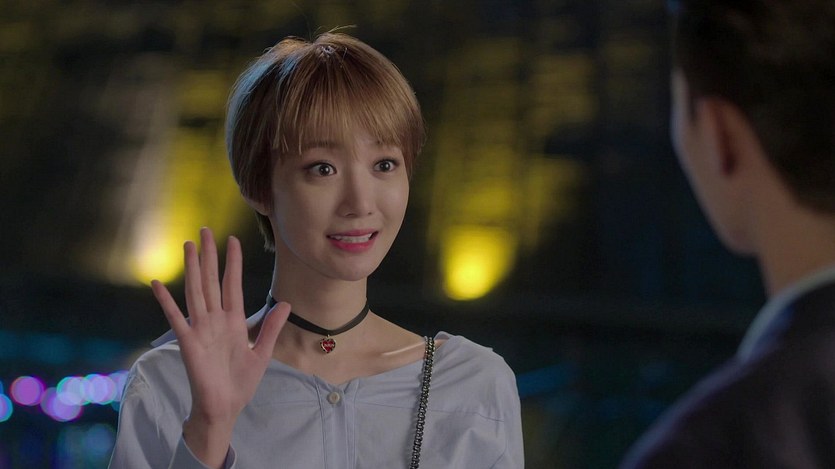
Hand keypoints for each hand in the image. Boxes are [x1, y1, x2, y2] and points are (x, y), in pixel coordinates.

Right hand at [150, 227, 289, 467]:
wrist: (225, 408)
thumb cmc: (240, 383)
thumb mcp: (262, 353)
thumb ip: (271, 328)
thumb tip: (285, 304)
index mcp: (234, 321)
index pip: (232, 284)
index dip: (233, 262)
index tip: (233, 240)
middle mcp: (216, 320)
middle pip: (212, 281)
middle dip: (209, 256)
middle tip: (205, 230)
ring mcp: (201, 329)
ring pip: (196, 292)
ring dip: (192, 269)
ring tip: (188, 246)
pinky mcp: (189, 342)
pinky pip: (176, 318)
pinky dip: (166, 301)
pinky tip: (157, 283)